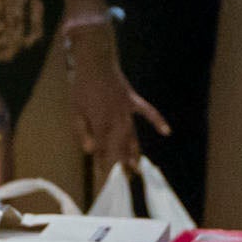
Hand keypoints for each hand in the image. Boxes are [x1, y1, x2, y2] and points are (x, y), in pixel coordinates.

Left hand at [65, 27, 165, 177]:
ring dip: (134, 152)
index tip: (104, 178)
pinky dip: (157, 121)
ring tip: (136, 167)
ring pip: (132, 135)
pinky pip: (147, 112)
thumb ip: (83, 131)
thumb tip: (90, 151)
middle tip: (124, 179)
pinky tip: (166, 131)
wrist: (94, 62)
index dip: (104, 164)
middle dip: (121, 164)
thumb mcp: (76, 110)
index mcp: (100, 123)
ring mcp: (126, 110)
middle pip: (120, 147)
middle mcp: (116, 120)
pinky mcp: (132, 100)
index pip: (103, 149)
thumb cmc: (81, 86)